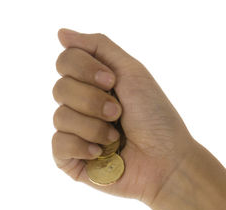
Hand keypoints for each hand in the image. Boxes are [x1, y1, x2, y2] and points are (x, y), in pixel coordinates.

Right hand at [52, 28, 195, 204]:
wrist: (167, 160)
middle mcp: (81, 106)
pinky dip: (81, 146)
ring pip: (60, 117)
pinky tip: (100, 152)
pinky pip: (58, 145)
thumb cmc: (155, 116)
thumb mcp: (132, 72)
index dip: (84, 69)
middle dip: (92, 100)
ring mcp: (75, 133)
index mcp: (93, 83)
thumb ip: (98, 47)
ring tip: (115, 136)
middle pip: (59, 89)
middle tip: (118, 112)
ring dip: (93, 126)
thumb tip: (60, 33)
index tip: (111, 81)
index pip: (65, 62)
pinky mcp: (72, 159)